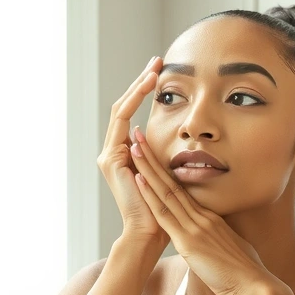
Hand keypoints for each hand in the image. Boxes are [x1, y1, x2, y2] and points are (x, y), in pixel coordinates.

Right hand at [97, 58, 168, 256]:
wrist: (150, 233)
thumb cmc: (166, 209)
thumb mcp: (169, 172)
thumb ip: (167, 154)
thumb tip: (184, 137)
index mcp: (126, 152)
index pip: (132, 112)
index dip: (144, 91)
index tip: (161, 71)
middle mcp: (114, 150)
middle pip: (123, 106)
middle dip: (139, 82)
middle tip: (156, 60)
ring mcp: (110, 155)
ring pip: (120, 111)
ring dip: (136, 88)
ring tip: (153, 71)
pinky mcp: (112, 162)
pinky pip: (121, 127)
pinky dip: (132, 107)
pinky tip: (145, 91)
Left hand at [128, 126, 275, 294]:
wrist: (254, 286)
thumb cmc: (247, 273)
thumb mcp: (233, 249)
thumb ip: (221, 240)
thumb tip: (217, 239)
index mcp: (211, 219)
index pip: (184, 191)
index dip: (166, 173)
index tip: (154, 157)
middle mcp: (202, 217)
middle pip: (172, 183)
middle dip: (153, 160)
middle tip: (139, 137)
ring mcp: (195, 227)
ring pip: (165, 191)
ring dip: (147, 169)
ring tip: (134, 147)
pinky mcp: (188, 242)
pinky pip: (165, 213)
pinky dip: (150, 195)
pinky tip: (139, 179)